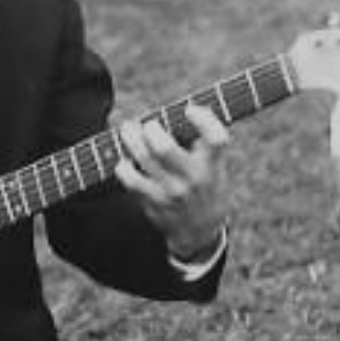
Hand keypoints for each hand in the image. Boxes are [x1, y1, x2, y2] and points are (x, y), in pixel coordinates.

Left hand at [113, 104, 229, 259]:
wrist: (199, 230)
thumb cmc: (205, 187)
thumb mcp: (214, 167)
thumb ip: (202, 142)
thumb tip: (182, 110)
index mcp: (212, 165)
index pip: (216, 139)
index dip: (203, 119)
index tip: (189, 110)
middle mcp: (193, 178)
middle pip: (163, 147)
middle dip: (150, 128)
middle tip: (149, 125)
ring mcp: (171, 191)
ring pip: (143, 157)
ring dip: (131, 138)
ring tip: (128, 130)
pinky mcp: (153, 202)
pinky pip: (130, 178)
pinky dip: (124, 165)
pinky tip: (126, 160)